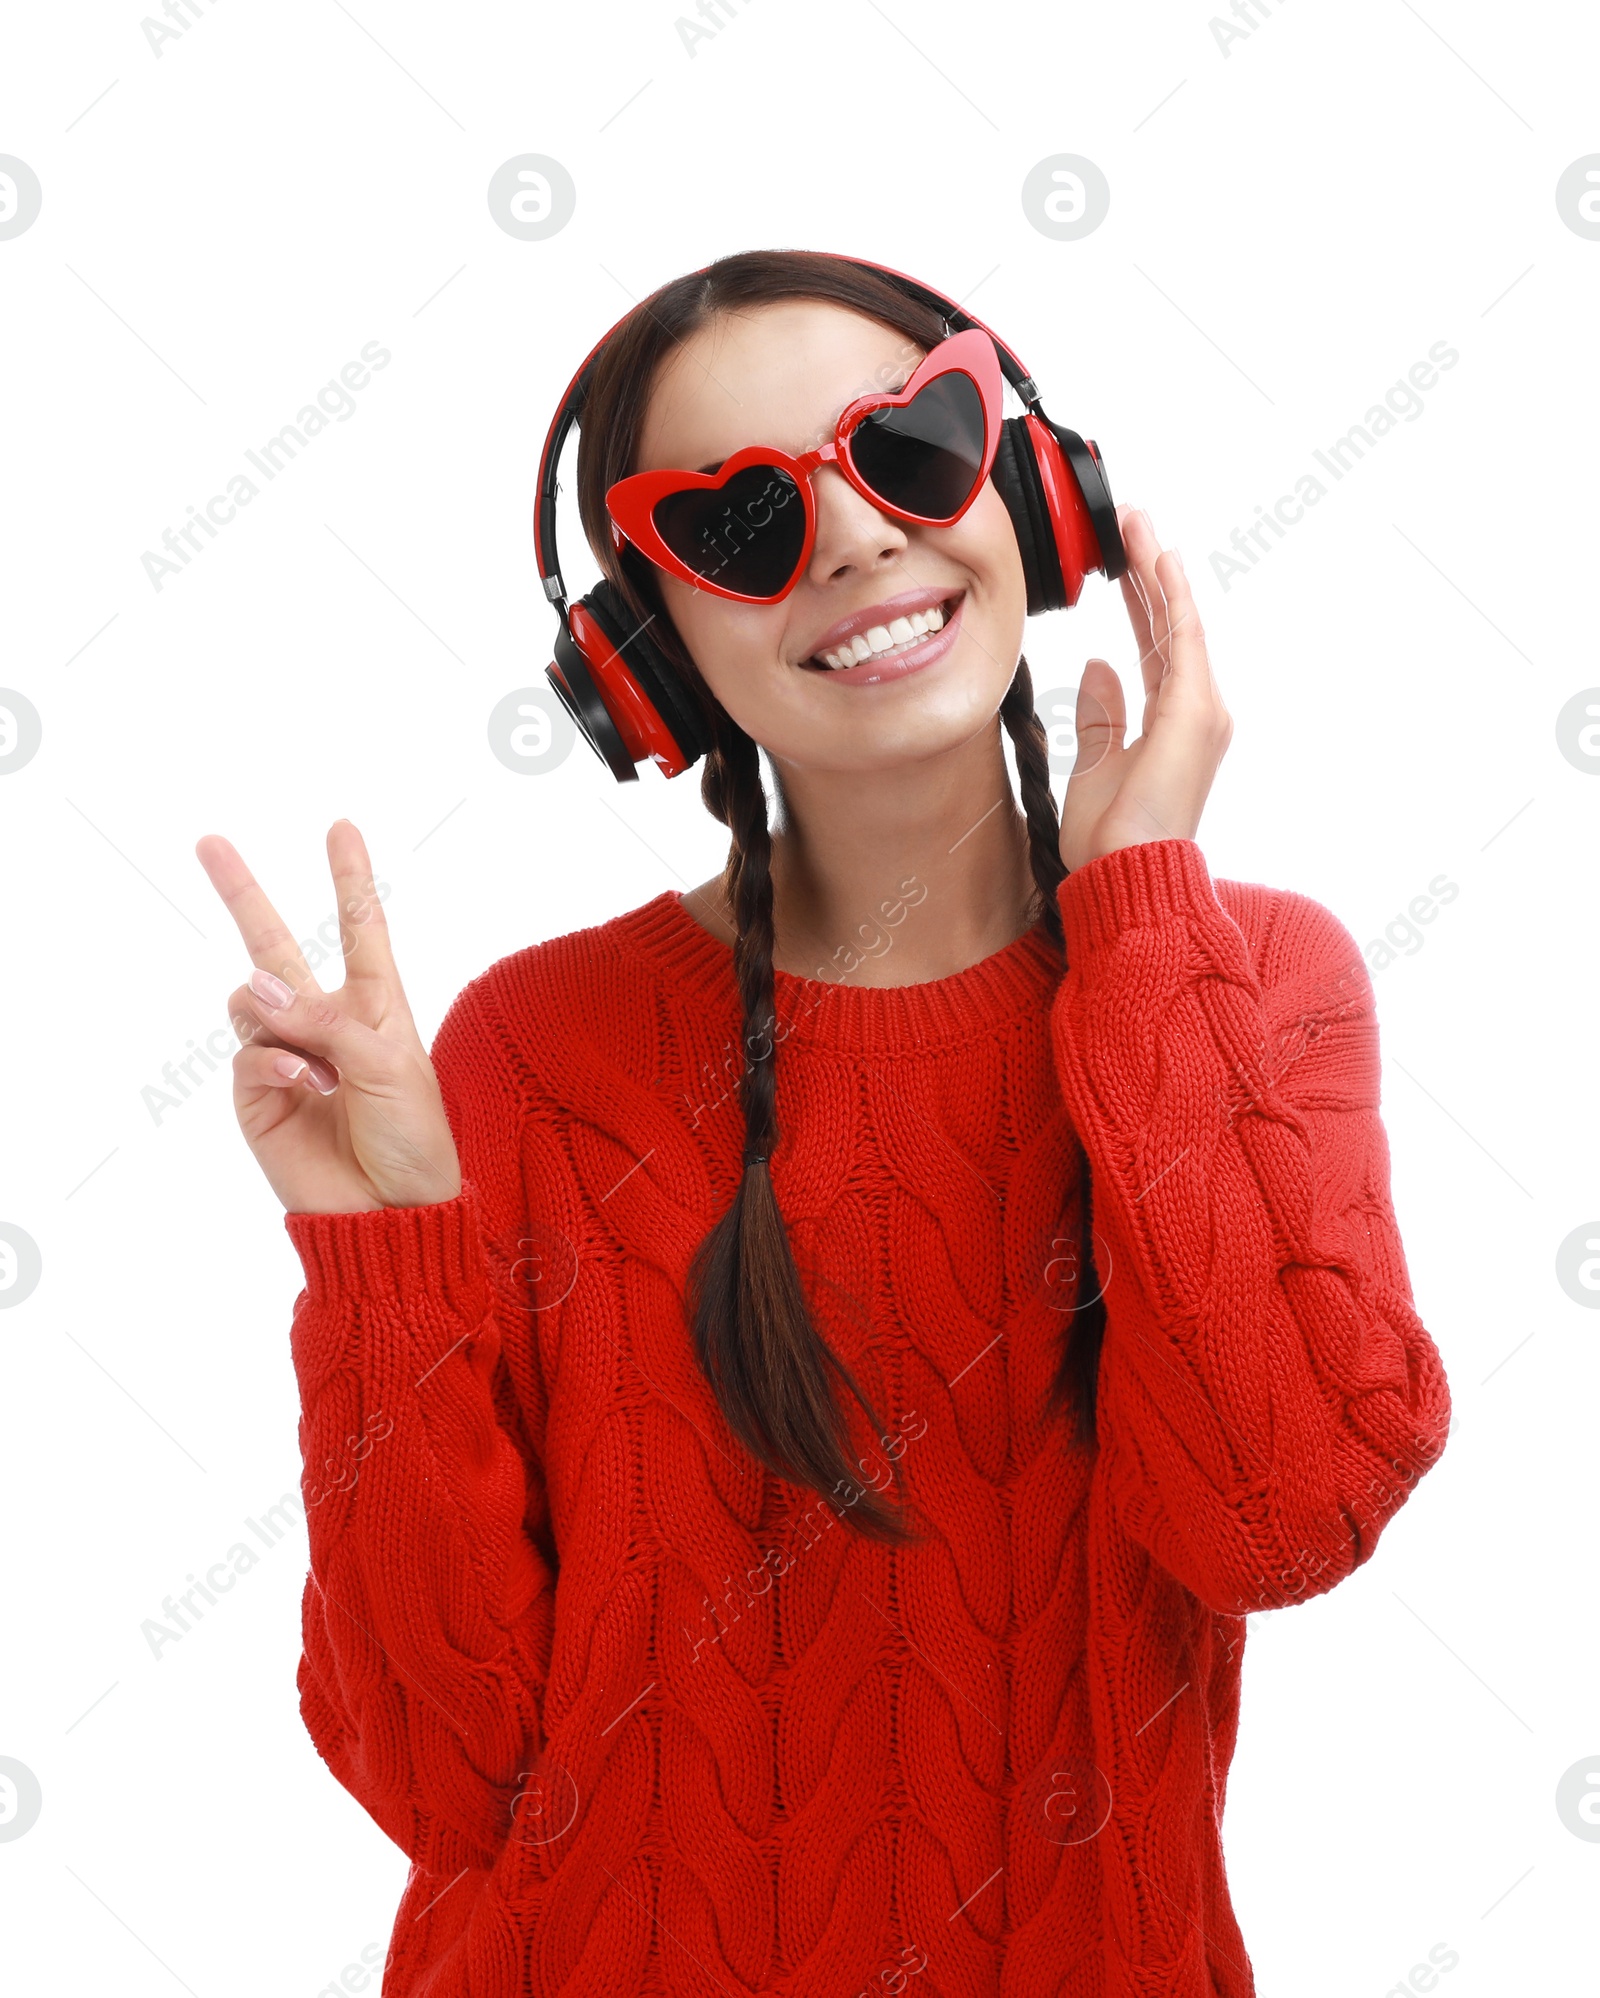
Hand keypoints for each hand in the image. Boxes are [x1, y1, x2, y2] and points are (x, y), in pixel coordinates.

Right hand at [194, 820, 462, 1214]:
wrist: (393, 1213)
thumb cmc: (413, 1138)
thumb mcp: (390, 1064)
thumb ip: (327, 1020)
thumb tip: (257, 985)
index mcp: (376, 1005)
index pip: (361, 928)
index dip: (349, 878)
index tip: (340, 827)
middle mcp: (326, 1023)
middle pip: (276, 945)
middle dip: (242, 893)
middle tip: (209, 842)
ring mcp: (287, 1057)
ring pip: (252, 1000)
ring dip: (280, 1016)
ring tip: (318, 1061)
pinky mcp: (257, 1096)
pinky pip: (247, 1054)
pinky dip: (273, 1060)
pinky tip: (305, 1082)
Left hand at [1057, 505, 1232, 874]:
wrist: (1127, 874)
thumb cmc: (1111, 839)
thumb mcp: (1096, 764)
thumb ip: (1103, 714)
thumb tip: (1098, 664)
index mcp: (1173, 724)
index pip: (1155, 646)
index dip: (1138, 601)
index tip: (1119, 562)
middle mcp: (1195, 711)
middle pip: (1170, 625)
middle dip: (1148, 571)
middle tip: (1130, 520)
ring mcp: (1200, 710)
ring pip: (1178, 622)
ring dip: (1156, 569)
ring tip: (1136, 522)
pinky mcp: (1194, 711)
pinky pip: (1183, 640)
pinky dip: (1170, 597)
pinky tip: (1157, 560)